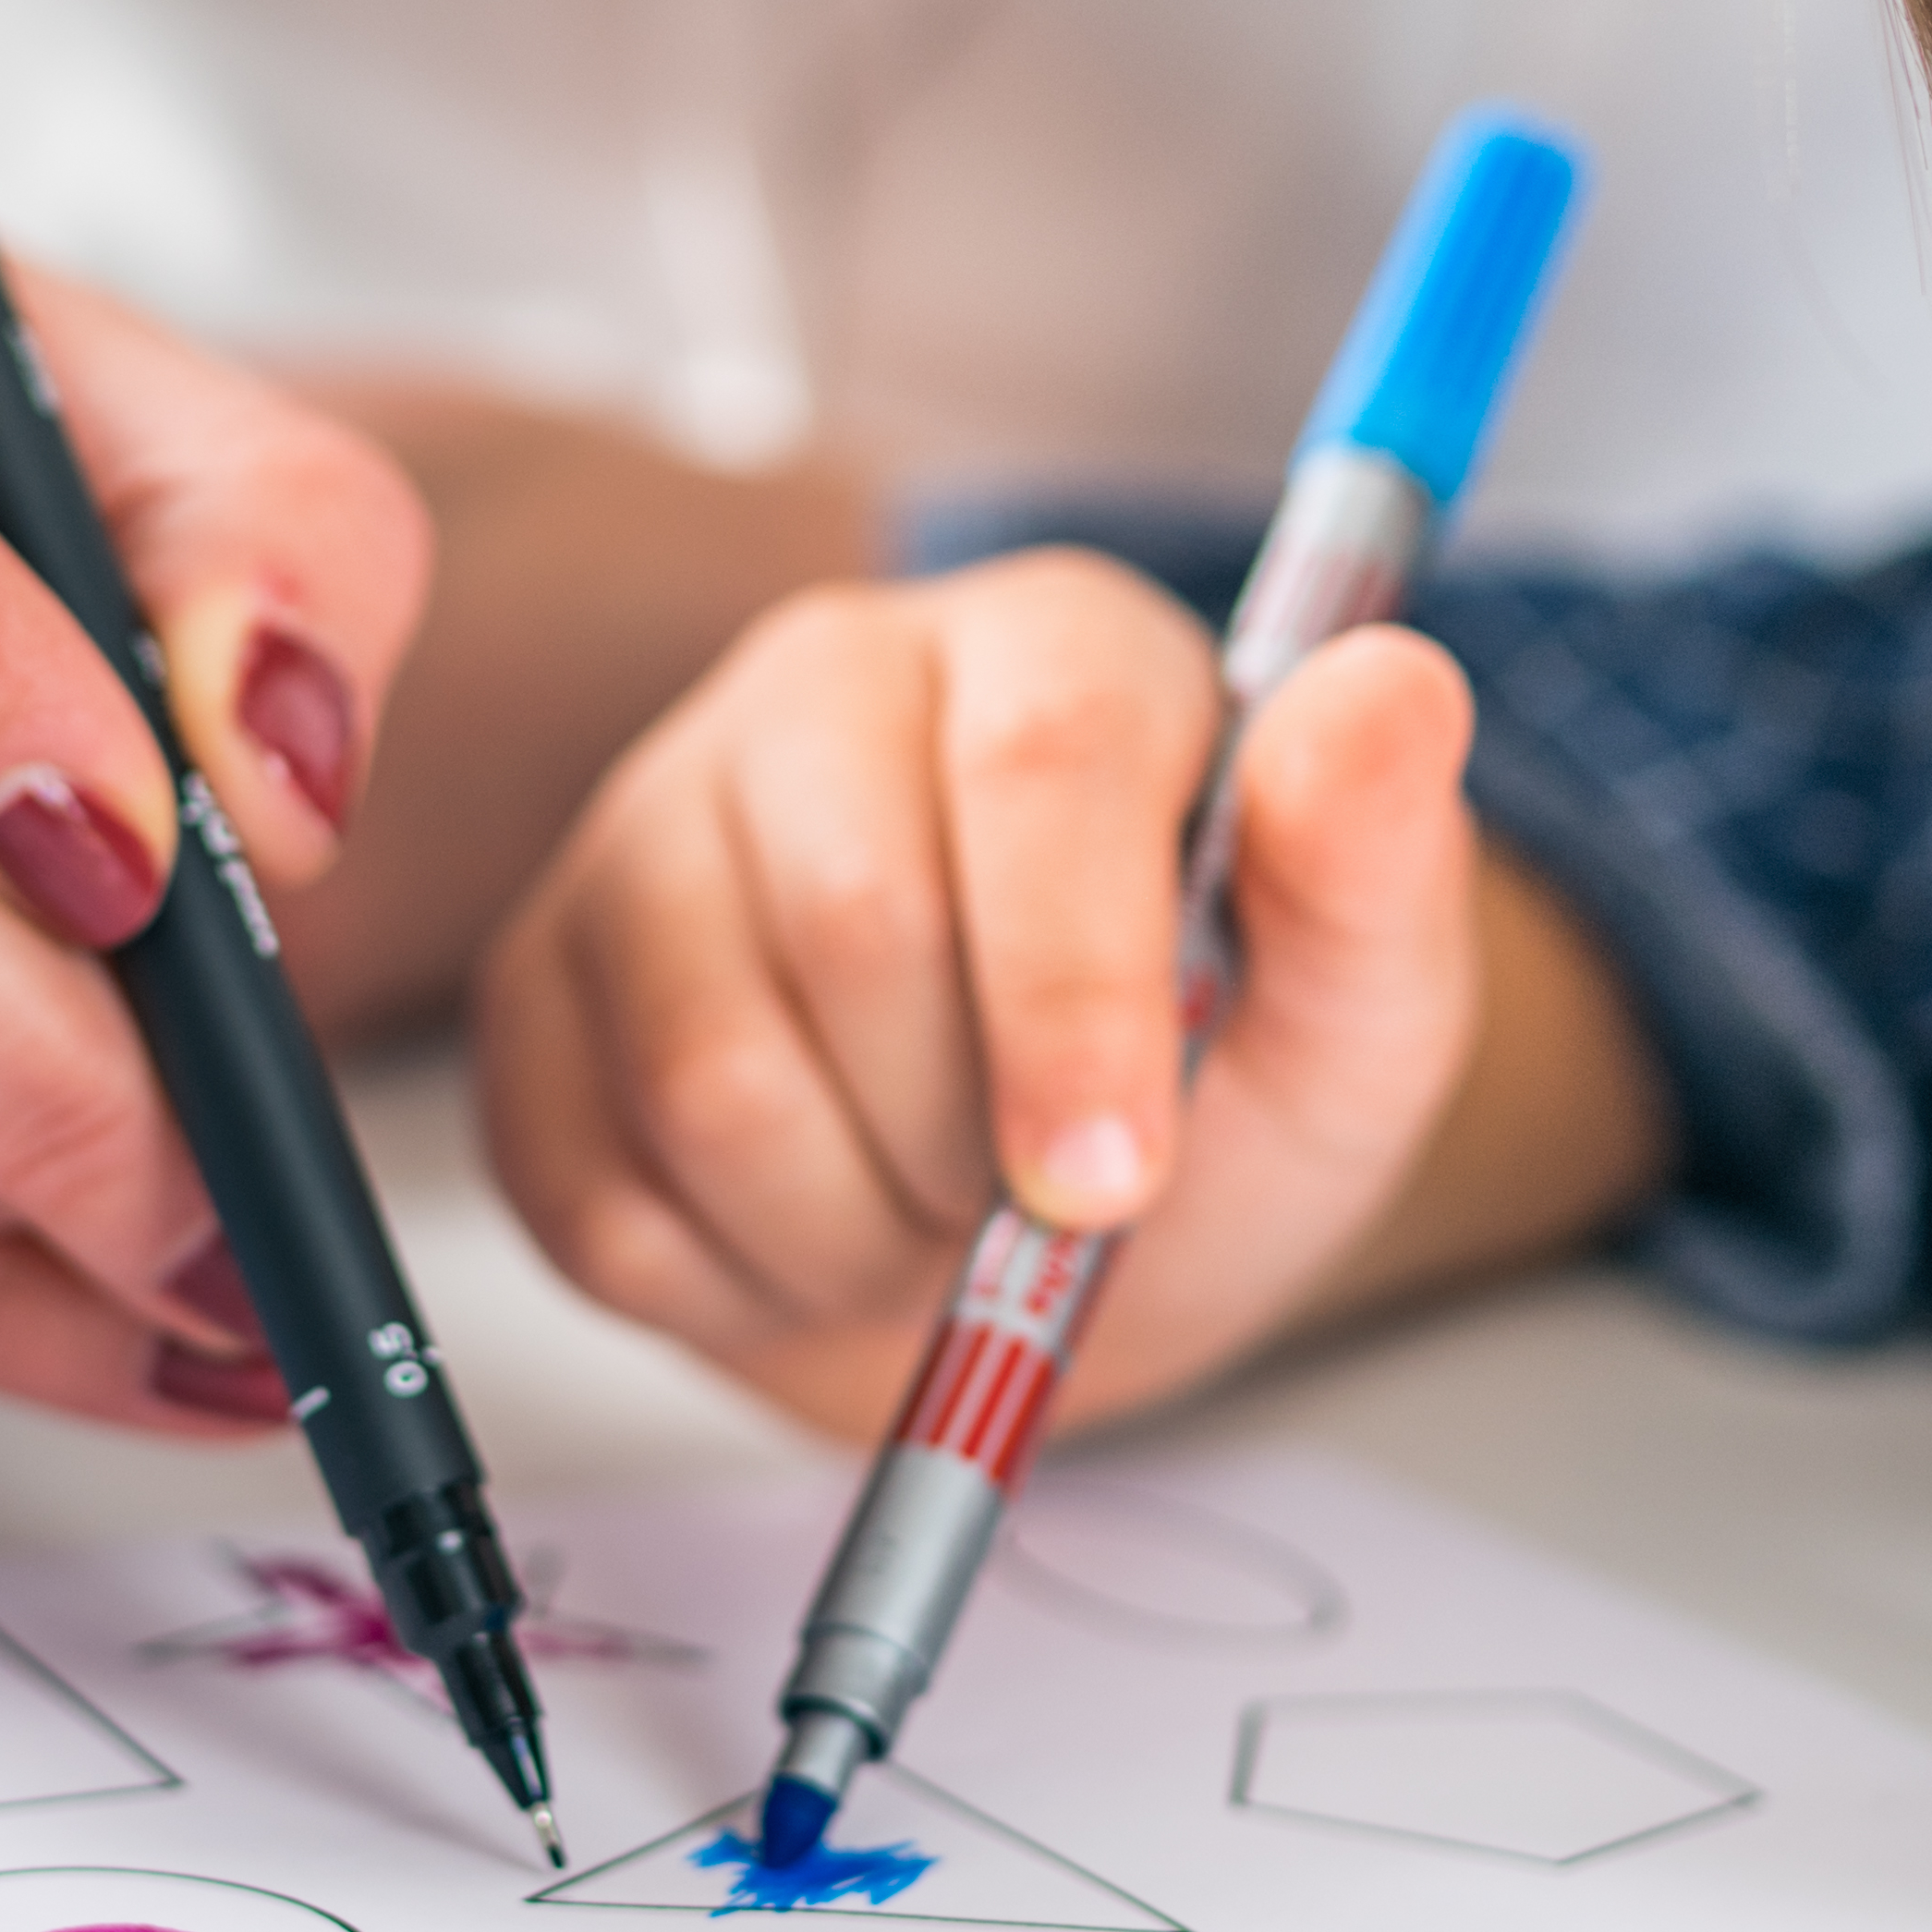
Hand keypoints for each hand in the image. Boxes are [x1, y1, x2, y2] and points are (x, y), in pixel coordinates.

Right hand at [471, 549, 1662, 1431]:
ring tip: (934, 1209)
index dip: (1072, 995)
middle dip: (968, 1136)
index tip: (1116, 1180)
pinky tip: (816, 1227)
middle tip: (1039, 1198)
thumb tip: (1389, 696)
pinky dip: (734, 1281)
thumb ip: (1376, 863)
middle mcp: (826, 688)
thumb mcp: (1363, 1009)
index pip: (1037, 763)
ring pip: (708, 1076)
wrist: (1068, 1227)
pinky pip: (600, 1189)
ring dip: (854, 1227)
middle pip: (851, 925)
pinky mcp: (542, 990)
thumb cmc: (1218, 1092)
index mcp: (1048, 650)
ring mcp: (652, 825)